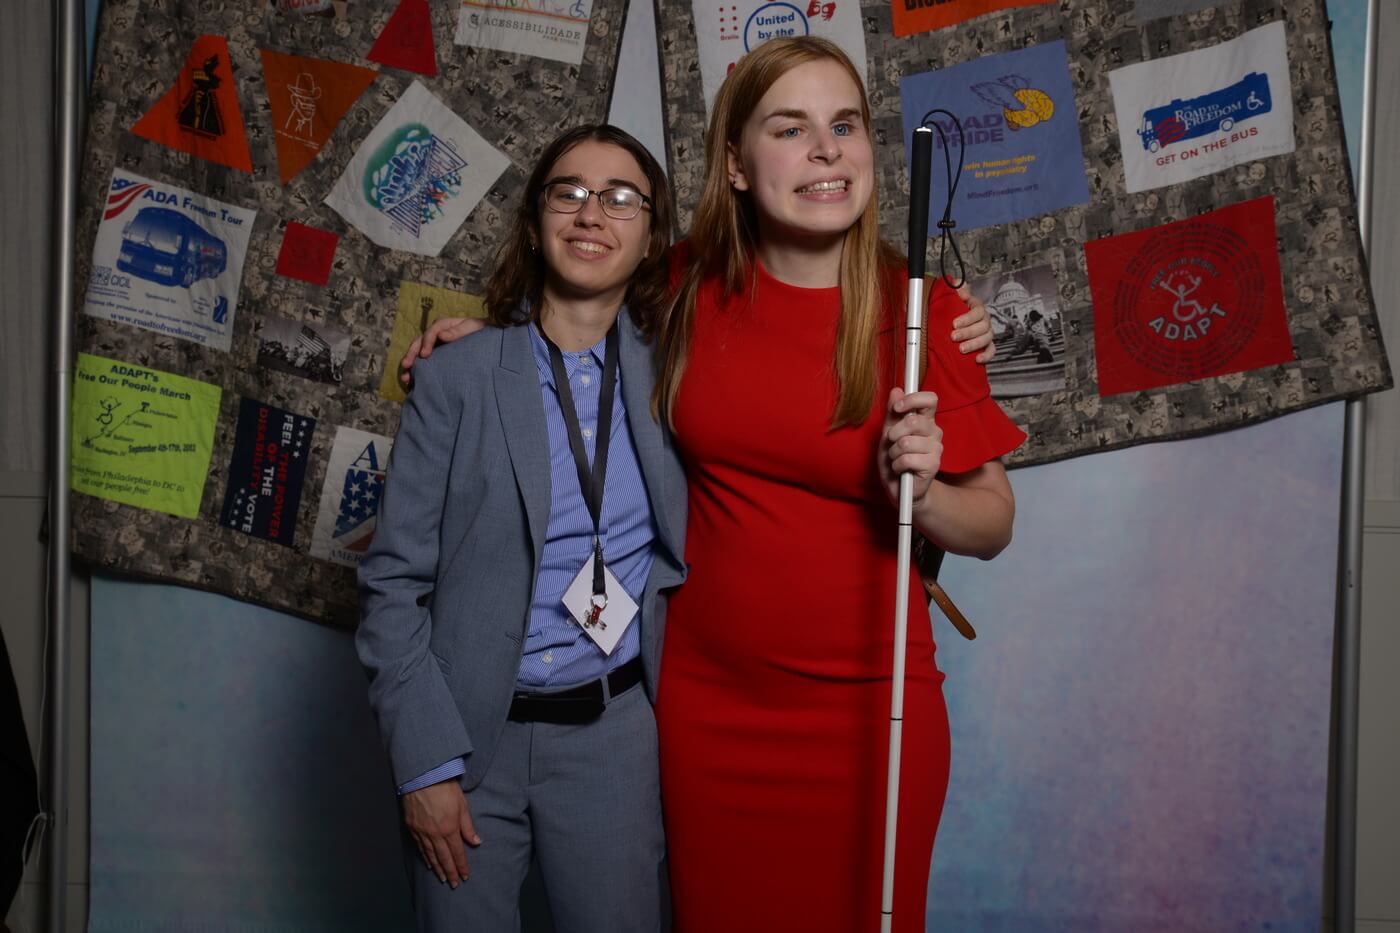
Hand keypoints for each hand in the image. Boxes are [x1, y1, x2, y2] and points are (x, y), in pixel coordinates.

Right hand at [398, 317, 486, 387]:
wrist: (484, 335)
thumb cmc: (479, 330)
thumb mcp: (472, 327)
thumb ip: (458, 331)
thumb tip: (442, 336)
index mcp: (443, 325)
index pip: (431, 333)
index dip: (426, 343)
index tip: (424, 354)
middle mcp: (435, 333)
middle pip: (419, 342)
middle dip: (412, 354)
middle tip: (406, 365)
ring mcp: (433, 344)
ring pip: (418, 352)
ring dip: (411, 364)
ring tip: (405, 378)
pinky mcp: (435, 354)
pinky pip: (423, 361)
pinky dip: (417, 370)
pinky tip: (412, 381)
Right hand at [402, 778, 481, 887]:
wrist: (422, 777)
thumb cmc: (445, 788)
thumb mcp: (462, 805)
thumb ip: (468, 826)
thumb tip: (476, 842)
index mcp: (449, 829)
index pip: (457, 853)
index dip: (461, 866)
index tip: (465, 876)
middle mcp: (435, 834)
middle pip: (443, 858)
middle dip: (450, 872)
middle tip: (454, 884)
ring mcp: (421, 832)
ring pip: (430, 855)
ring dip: (437, 868)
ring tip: (442, 878)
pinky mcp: (411, 827)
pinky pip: (419, 847)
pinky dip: (425, 857)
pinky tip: (428, 863)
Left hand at [878, 387, 942, 506]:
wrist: (898, 487)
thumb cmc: (894, 458)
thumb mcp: (888, 433)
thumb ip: (892, 413)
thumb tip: (896, 390)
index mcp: (925, 420)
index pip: (929, 399)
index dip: (913, 399)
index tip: (897, 408)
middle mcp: (934, 431)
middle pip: (914, 421)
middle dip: (894, 434)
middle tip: (891, 444)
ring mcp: (936, 448)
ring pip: (906, 442)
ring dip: (893, 453)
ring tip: (896, 459)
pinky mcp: (934, 464)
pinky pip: (907, 459)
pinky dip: (897, 465)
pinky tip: (901, 469)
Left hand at [950, 283, 995, 363]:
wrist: (953, 323)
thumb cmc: (954, 309)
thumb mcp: (954, 295)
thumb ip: (957, 287)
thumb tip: (962, 289)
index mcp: (977, 308)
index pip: (977, 311)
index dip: (967, 318)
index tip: (954, 324)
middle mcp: (984, 320)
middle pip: (982, 326)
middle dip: (968, 332)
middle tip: (954, 337)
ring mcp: (987, 333)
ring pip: (987, 338)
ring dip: (974, 344)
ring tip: (961, 349)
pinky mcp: (987, 345)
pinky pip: (992, 350)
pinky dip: (987, 356)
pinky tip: (977, 359)